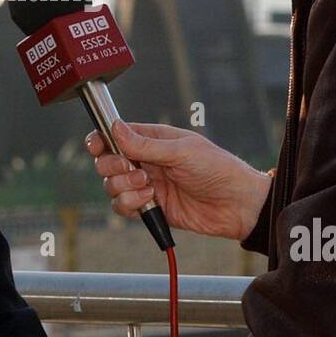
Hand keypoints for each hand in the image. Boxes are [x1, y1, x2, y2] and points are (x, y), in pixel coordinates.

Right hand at [85, 121, 272, 241]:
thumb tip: (115, 128)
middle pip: (107, 162)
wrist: (237, 205)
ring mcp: (146, 185)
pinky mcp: (151, 208)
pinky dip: (130, 205)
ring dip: (124, 187)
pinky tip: (150, 201)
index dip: (101, 140)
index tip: (97, 147)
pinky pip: (124, 207)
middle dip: (113, 167)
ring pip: (112, 186)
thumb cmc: (217, 169)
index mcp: (153, 140)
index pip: (116, 135)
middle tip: (135, 170)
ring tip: (149, 187)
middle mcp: (146, 161)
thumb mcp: (182, 152)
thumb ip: (146, 145)